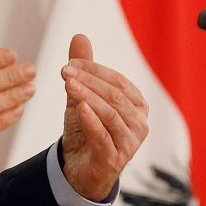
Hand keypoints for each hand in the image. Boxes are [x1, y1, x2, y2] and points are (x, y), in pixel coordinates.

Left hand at [59, 34, 148, 200]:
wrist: (80, 170)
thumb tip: (80, 35)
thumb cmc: (87, 131)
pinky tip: (79, 107)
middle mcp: (139, 123)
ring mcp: (130, 142)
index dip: (95, 70)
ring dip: (88, 97)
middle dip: (90, 81)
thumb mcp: (82, 97)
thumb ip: (84, 70)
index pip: (119, 81)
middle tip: (65, 71)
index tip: (70, 63)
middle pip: (115, 96)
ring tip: (69, 84)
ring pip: (110, 114)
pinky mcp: (115, 159)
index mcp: (137, 105)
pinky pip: (104, 136)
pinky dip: (92, 120)